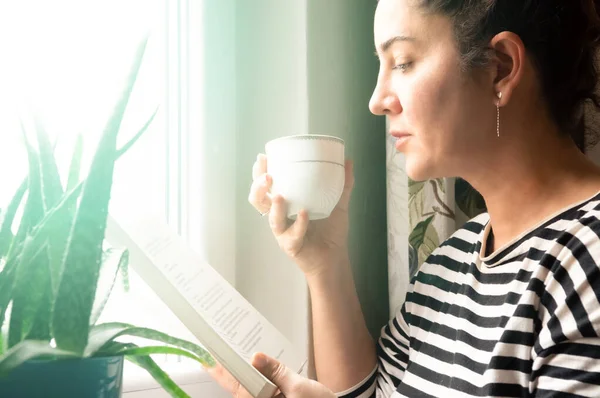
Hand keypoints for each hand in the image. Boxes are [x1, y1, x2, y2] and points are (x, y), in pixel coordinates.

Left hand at [207, 354, 335, 397]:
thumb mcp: (298, 386)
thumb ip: (276, 371)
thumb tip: (257, 357)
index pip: (236, 385)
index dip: (221, 371)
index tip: (208, 359)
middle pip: (240, 387)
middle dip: (231, 369)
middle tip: (220, 349)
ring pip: (249, 388)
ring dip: (244, 372)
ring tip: (238, 354)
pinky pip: (259, 391)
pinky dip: (256, 378)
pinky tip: (256, 366)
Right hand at [248, 154, 354, 276]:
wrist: (335, 258)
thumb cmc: (331, 231)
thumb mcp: (338, 203)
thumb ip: (343, 184)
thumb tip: (348, 161)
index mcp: (285, 204)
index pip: (266, 186)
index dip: (260, 172)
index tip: (263, 158)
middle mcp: (280, 217)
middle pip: (259, 200)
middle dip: (258, 187)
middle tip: (267, 176)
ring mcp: (283, 232)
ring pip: (270, 219)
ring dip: (274, 206)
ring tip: (280, 196)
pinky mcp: (291, 246)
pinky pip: (292, 234)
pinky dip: (298, 223)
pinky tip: (304, 213)